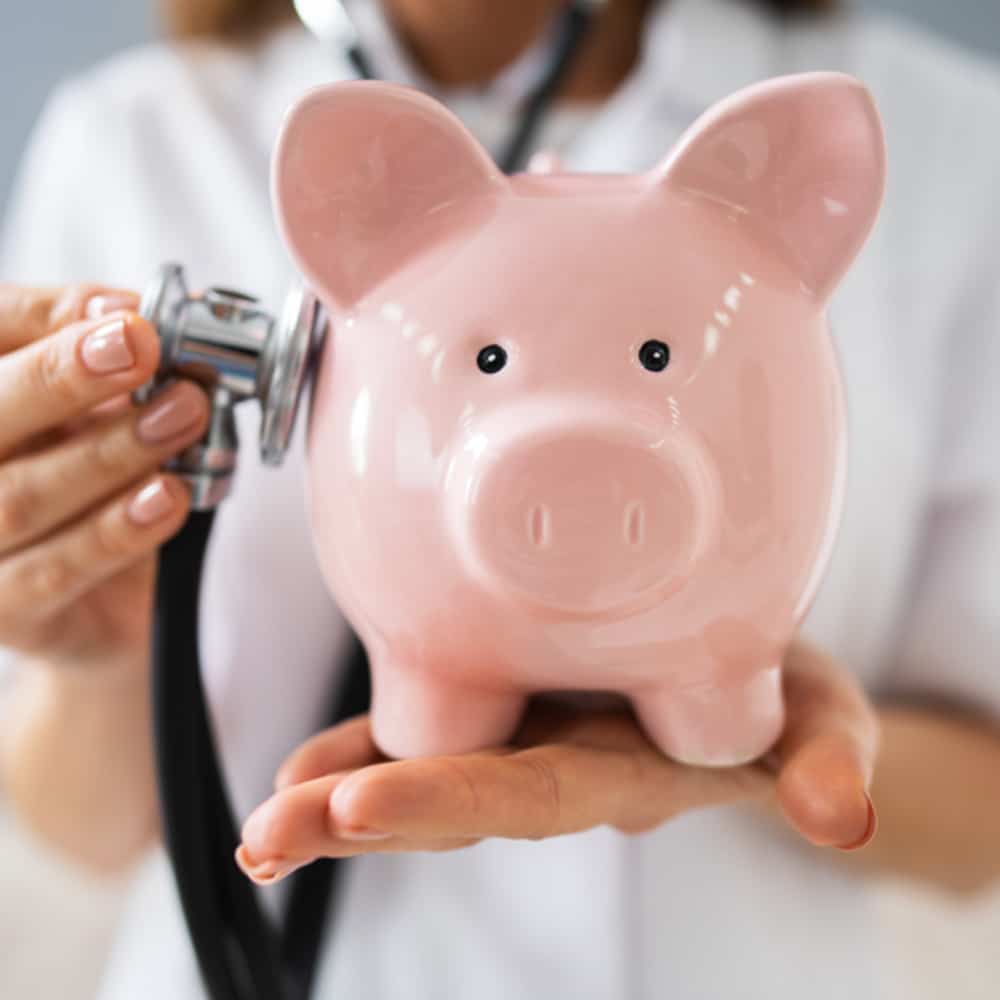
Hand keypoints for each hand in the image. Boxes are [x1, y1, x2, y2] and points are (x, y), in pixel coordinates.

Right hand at [0, 283, 208, 668]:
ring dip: (110, 452)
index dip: (48, 321)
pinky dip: (116, 531)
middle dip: (65, 376)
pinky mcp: (6, 610)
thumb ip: (110, 356)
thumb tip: (143, 308)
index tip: (129, 314)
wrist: (105, 602)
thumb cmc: (97, 485)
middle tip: (141, 346)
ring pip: (22, 496)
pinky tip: (168, 498)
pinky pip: (55, 569)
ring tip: (182, 417)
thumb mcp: (102, 409)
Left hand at [236, 640, 879, 882]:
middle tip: (268, 837)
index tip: (357, 806)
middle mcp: (562, 760)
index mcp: (626, 766)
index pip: (529, 792)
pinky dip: (362, 747)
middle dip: (361, 819)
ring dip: (340, 793)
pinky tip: (302, 765)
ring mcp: (527, 731)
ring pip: (427, 769)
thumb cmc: (782, 692)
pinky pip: (426, 728)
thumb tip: (841, 814)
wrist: (749, 669)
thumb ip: (823, 759)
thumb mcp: (821, 715)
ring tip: (265, 821)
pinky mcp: (509, 698)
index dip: (448, 799)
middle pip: (455, 797)